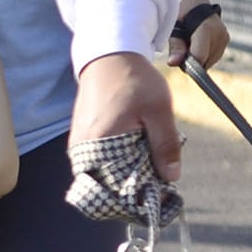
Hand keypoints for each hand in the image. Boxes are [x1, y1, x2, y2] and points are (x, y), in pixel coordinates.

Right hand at [72, 50, 182, 188]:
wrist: (109, 56)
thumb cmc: (134, 80)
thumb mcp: (159, 111)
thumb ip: (166, 145)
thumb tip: (172, 177)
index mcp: (100, 144)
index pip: (117, 187)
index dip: (142, 195)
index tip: (163, 195)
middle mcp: (83, 148)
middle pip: (108, 185)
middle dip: (134, 188)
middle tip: (161, 181)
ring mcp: (79, 143)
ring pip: (103, 174)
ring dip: (126, 176)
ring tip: (150, 167)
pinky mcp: (81, 138)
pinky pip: (98, 162)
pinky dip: (117, 164)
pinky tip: (136, 155)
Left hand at [177, 10, 232, 72]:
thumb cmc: (180, 11)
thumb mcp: (173, 27)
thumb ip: (176, 46)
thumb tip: (173, 63)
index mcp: (206, 29)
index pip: (199, 58)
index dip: (187, 64)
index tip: (177, 60)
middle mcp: (219, 34)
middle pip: (205, 62)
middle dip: (191, 62)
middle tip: (180, 49)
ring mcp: (224, 37)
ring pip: (209, 61)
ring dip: (198, 59)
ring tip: (189, 43)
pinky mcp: (226, 39)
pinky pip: (213, 56)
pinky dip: (204, 55)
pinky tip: (196, 44)